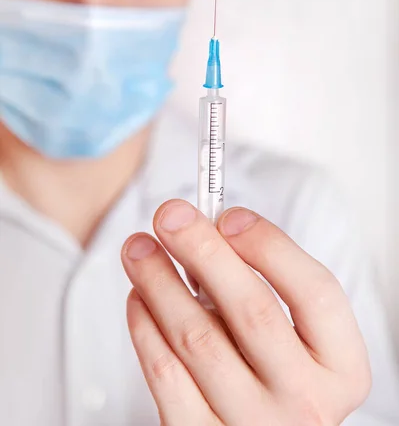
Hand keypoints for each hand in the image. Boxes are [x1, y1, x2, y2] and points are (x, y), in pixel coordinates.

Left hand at [121, 201, 370, 425]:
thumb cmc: (276, 373)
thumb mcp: (297, 337)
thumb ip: (268, 288)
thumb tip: (209, 230)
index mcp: (340, 367)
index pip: (316, 292)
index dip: (270, 246)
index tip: (229, 216)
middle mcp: (304, 401)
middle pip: (252, 310)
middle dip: (203, 251)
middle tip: (169, 216)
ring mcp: (252, 425)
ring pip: (198, 338)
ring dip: (161, 281)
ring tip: (139, 248)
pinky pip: (165, 373)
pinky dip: (145, 325)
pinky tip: (140, 297)